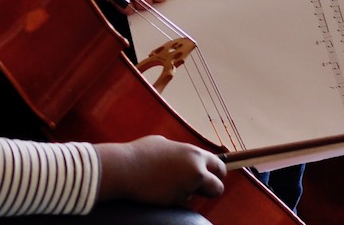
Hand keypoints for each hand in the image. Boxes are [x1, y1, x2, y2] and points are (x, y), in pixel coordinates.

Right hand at [96, 135, 225, 206]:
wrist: (124, 168)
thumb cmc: (140, 153)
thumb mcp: (164, 144)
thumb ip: (180, 151)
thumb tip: (185, 158)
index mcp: (194, 153)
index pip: (220, 167)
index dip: (217, 174)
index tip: (213, 177)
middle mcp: (195, 170)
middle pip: (218, 188)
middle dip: (211, 190)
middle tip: (201, 189)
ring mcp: (186, 187)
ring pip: (195, 196)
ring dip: (186, 192)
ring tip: (166, 182)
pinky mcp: (175, 200)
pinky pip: (180, 200)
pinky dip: (172, 196)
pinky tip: (158, 188)